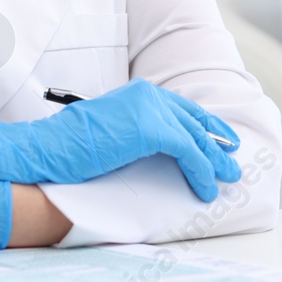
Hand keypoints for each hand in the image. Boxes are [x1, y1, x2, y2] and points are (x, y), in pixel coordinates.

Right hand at [0, 79, 241, 200]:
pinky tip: (204, 188)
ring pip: (196, 136)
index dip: (206, 125)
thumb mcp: (113, 133)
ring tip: (227, 178)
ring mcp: (150, 108)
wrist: (49, 149)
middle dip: (217, 142)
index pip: (182, 108)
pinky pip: (188, 151)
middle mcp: (148, 94)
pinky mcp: (152, 128)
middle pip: (194, 120)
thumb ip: (138, 132)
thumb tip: (161, 150)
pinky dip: (200, 171)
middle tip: (232, 162)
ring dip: (214, 160)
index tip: (222, 140)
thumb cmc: (71, 148)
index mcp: (138, 94)